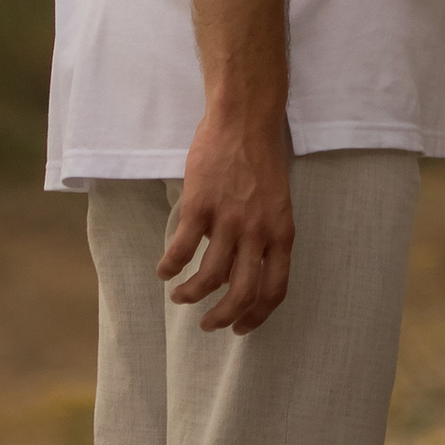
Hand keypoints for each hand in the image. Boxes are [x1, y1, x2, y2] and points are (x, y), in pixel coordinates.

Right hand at [161, 96, 293, 332]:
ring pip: (209, 277)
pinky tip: (163, 271)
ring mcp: (227, 219)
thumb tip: (242, 270)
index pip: (274, 290)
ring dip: (191, 295)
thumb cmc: (262, 156)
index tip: (241, 327)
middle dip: (222, 317)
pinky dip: (170, 267)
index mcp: (281, 233)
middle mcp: (257, 232)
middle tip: (208, 324)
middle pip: (241, 293)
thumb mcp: (277, 202)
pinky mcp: (200, 205)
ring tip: (180, 297)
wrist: (244, 117)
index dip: (256, 317)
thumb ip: (264, 237)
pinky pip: (181, 249)